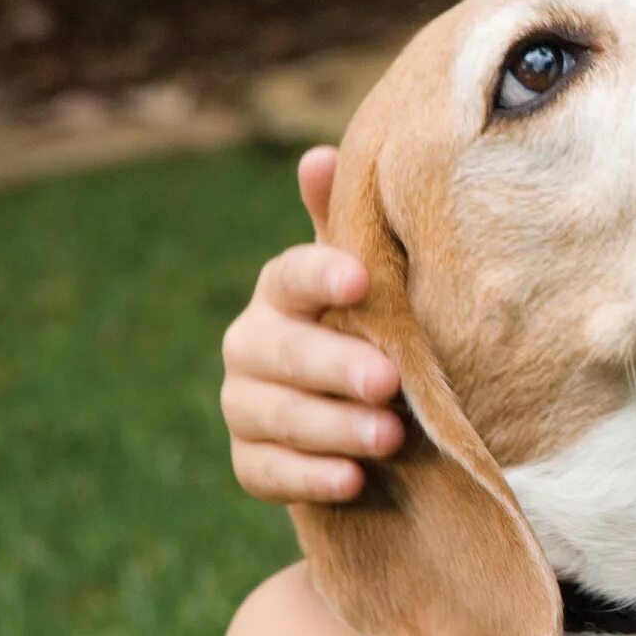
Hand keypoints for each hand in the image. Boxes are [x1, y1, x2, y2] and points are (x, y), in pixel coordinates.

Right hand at [220, 147, 404, 504]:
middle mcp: (252, 343)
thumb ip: (350, 227)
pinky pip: (268, 471)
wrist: (364, 414)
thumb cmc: (371, 328)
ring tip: (388, 437)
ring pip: (276, 415)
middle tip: (389, 380)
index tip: (359, 279)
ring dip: (332, 426)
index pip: (290, 274)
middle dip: (335, 366)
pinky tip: (351, 480)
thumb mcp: (371, 281)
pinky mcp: (251, 461)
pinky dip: (310, 476)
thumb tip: (322, 155)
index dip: (320, 274)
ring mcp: (245, 404)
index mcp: (283, 291)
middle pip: (282, 352)